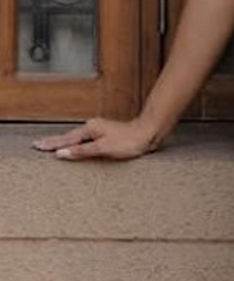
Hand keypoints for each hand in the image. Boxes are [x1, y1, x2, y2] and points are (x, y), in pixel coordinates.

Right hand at [32, 116, 160, 161]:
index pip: (65, 139)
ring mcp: (99, 131)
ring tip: (51, 145)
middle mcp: (92, 127)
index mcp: (89, 129)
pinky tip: (75, 146)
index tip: (37, 146)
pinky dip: (75, 143)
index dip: (51, 144)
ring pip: (76, 138)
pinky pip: (84, 140)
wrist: (148, 134)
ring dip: (63, 142)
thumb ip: (82, 151)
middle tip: (38, 145)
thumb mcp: (103, 148)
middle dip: (53, 141)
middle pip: (68, 136)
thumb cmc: (129, 141)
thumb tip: (61, 153)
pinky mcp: (105, 136)